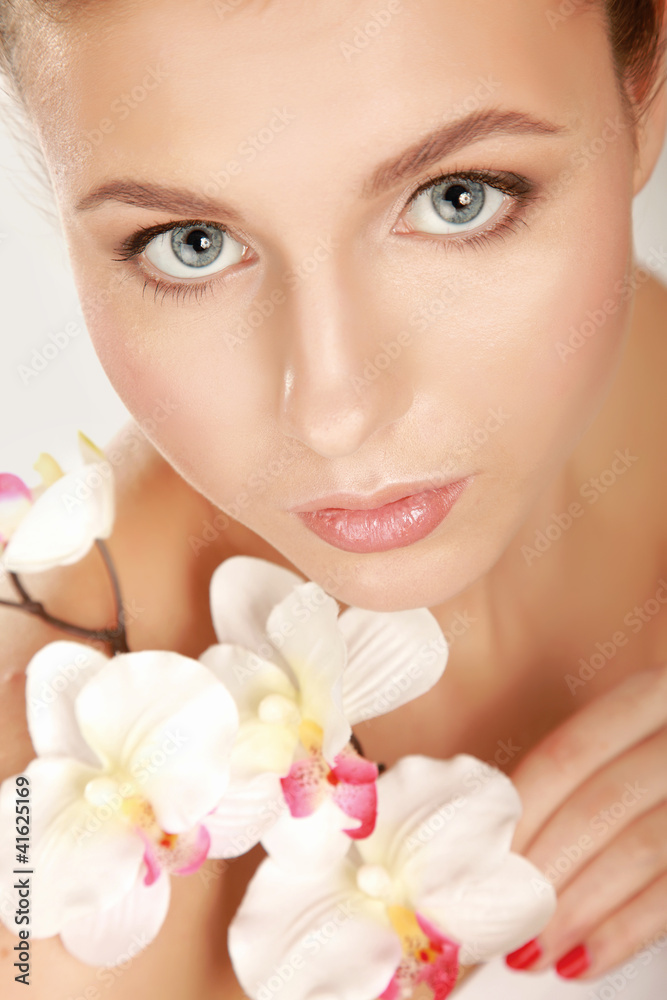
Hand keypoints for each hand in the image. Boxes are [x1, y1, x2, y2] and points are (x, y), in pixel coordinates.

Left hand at [504, 664, 666, 980]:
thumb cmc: (655, 769)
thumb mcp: (626, 743)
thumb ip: (573, 776)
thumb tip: (493, 844)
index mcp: (649, 696)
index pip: (568, 752)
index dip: (522, 810)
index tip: (484, 859)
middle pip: (600, 804)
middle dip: (544, 869)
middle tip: (502, 916)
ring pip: (637, 849)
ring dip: (577, 909)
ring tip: (534, 950)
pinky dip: (624, 933)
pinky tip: (585, 960)